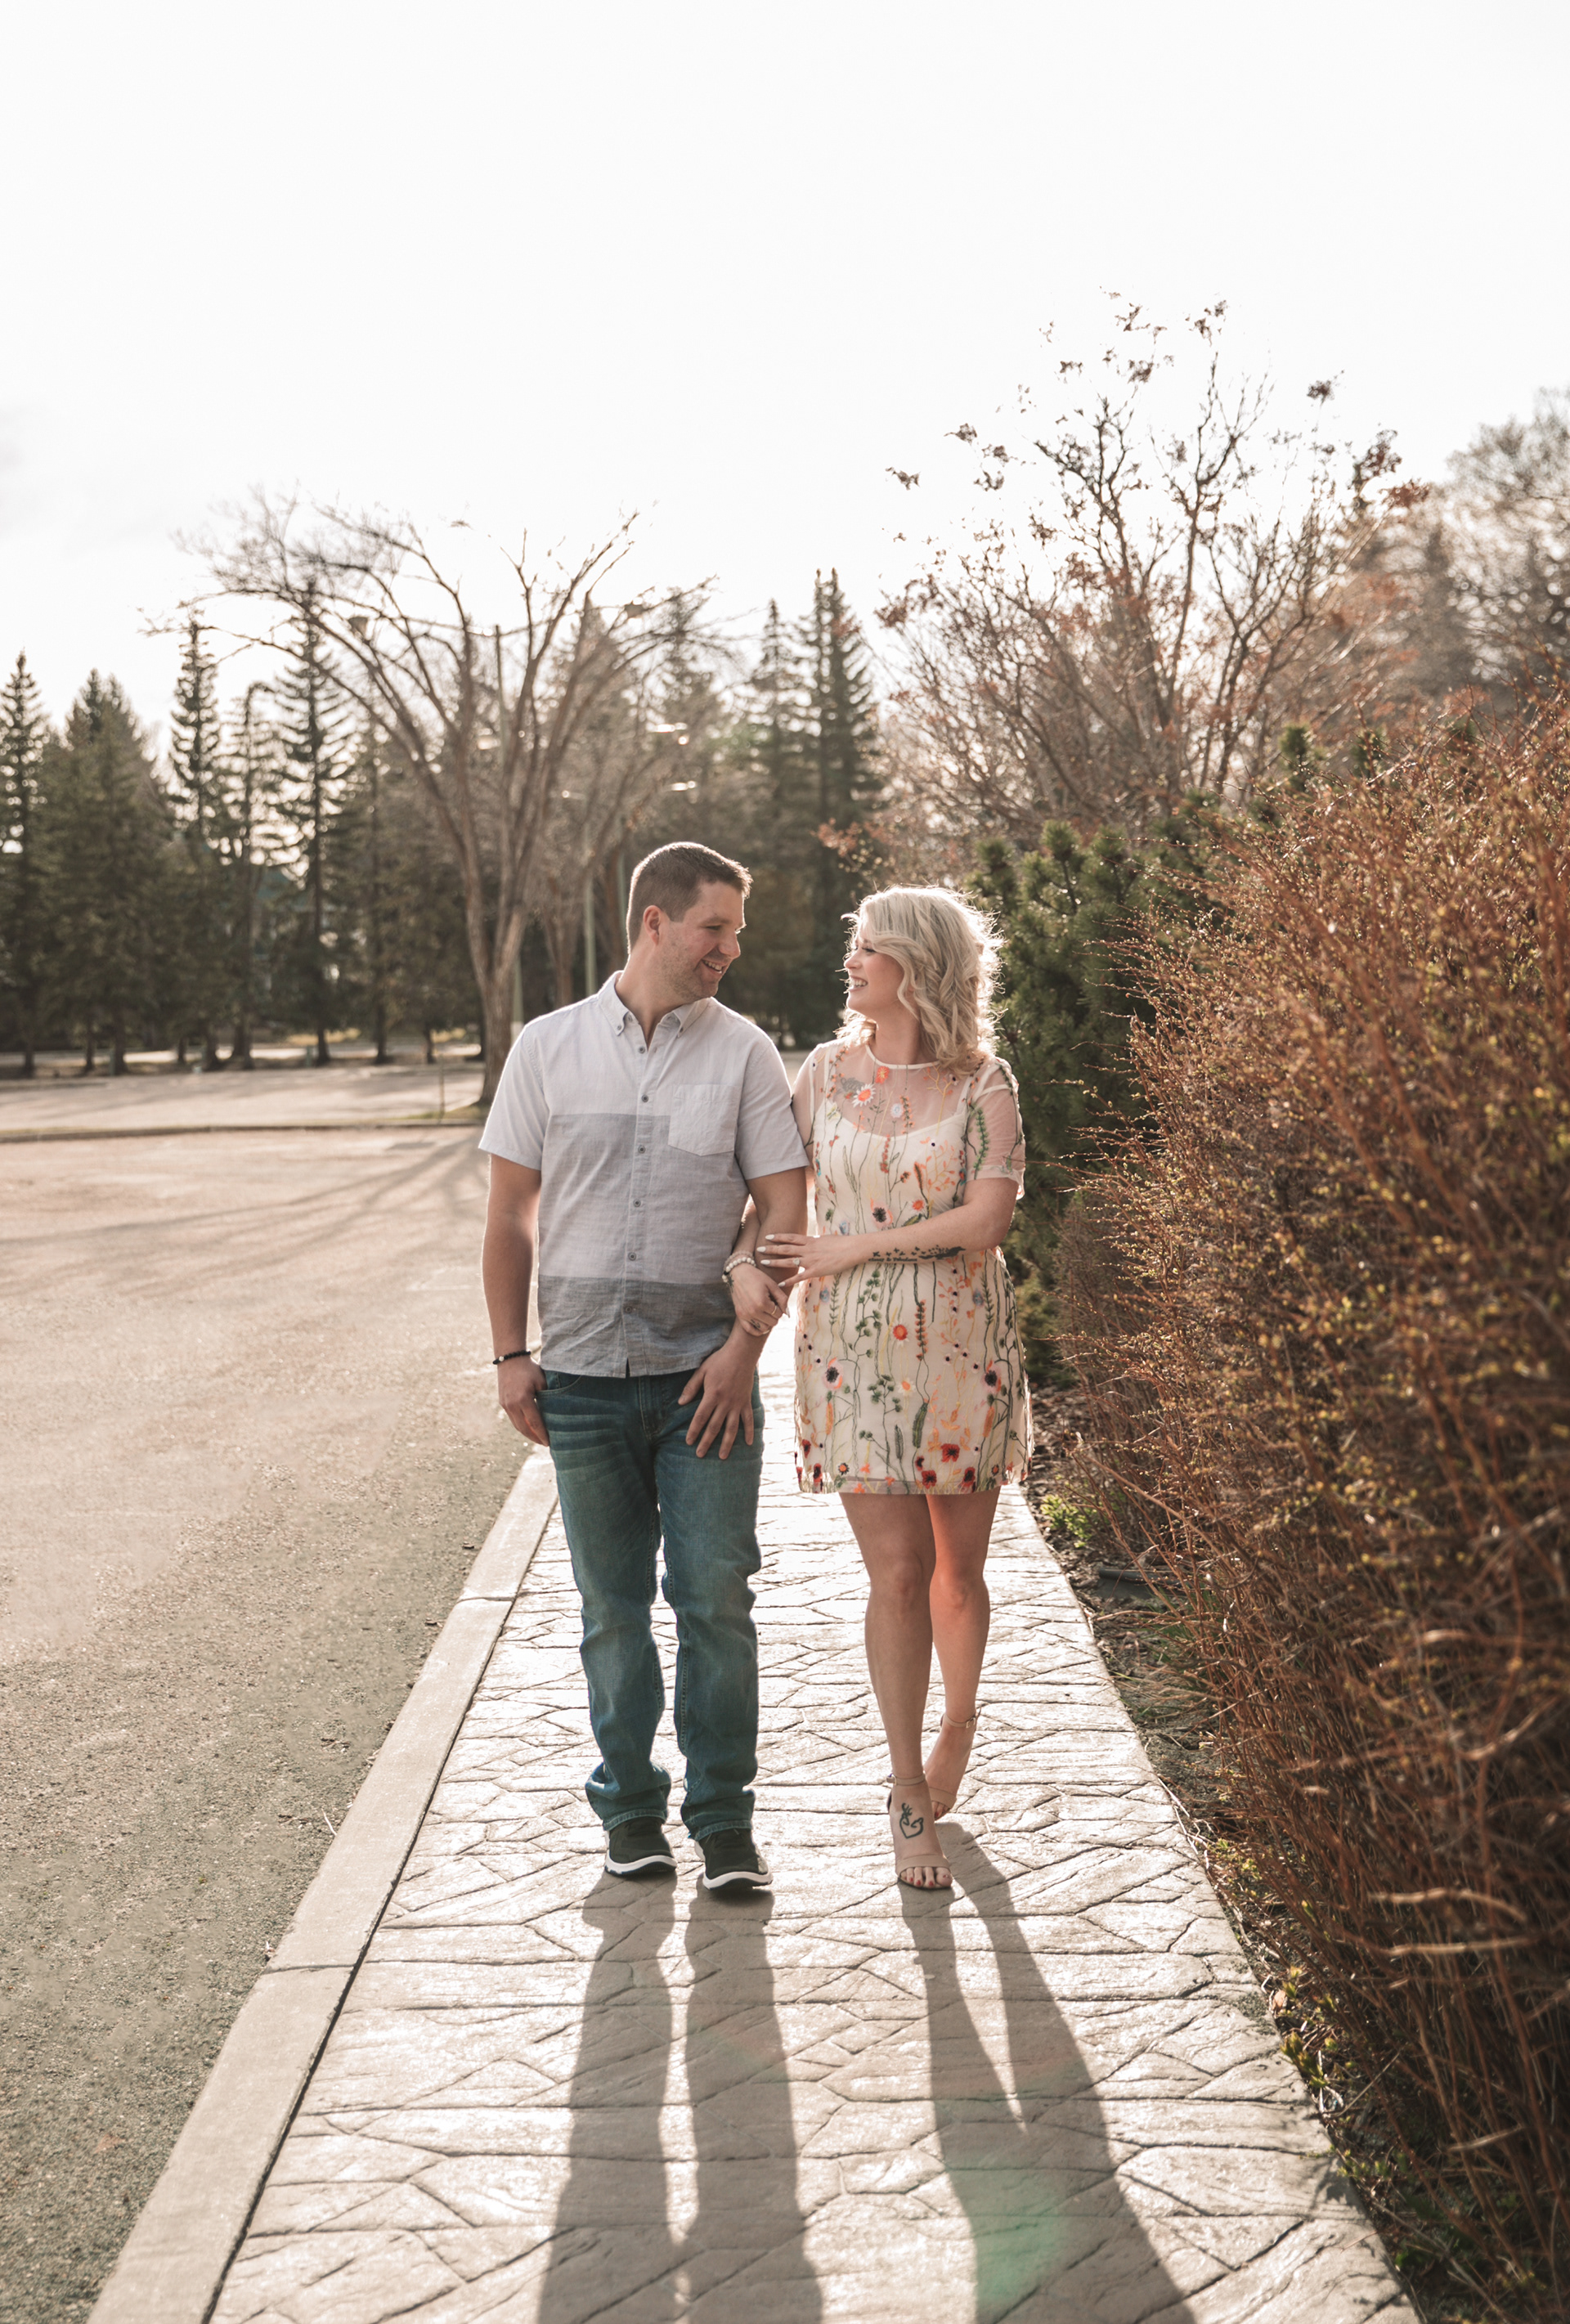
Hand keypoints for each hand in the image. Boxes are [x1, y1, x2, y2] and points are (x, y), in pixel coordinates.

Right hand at [496, 1353, 548, 1445]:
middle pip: (524, 1428)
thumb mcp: (542, 1382)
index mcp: (523, 1400)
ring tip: (537, 1439)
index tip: (549, 1443)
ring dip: (527, 1434)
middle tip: (545, 1444)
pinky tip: (529, 1428)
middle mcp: (512, 1405)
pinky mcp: (502, 1403)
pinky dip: (521, 1425)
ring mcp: (505, 1405)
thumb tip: (556, 1413)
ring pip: (517, 1425)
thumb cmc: (530, 1369)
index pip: (535, 1423)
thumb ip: (547, 1398)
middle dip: (535, 1438)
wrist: (510, 1359)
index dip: (542, 1434)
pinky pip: (513, 1419)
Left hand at [677, 1331, 759, 1457]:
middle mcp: (725, 1403)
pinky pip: (748, 1420)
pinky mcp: (746, 1402)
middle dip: (706, 1442)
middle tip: (700, 1455)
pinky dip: (749, 1432)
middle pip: (714, 1427)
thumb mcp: (702, 1371)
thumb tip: (680, 1402)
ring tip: (722, 1456)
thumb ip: (691, 1387)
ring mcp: (737, 1404)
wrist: (742, 1353)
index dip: (694, 1431)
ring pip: (732, 1428)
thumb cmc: (720, 1360)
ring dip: (727, 1443)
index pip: (700, 1418)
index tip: (688, 1442)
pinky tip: (748, 1444)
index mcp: (712, 1395)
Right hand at [727, 1261, 787, 1337]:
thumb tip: (788, 1314)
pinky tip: (761, 1322)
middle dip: (775, 1315)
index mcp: (762, 1303)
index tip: (775, 1300)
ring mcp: (745, 1314)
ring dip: (768, 1322)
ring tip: (766, 1312)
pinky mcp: (739, 1315)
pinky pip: (750, 1330)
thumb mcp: (772, 1285)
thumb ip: (782, 1299)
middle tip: (771, 1306)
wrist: (738, 1273)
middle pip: (773, 1322)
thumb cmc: (757, 1277)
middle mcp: (753, 1311)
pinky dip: (758, 1330)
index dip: (780, 1308)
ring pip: (763, 1328)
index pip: (779, 1314)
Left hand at [758, 1230, 867, 1287]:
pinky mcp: (816, 1271)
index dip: (778, 1237)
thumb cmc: (842, 1243)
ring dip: (775, 1262)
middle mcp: (808, 1249)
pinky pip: (799, 1277)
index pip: (791, 1237)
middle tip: (759, 1248)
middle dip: (771, 1249)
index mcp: (810, 1240)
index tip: (768, 1236)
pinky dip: (789, 1281)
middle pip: (786, 1248)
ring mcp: (811, 1260)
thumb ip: (815, 1241)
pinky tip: (780, 1284)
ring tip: (763, 1263)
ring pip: (789, 1261)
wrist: (852, 1249)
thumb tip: (810, 1241)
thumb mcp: (825, 1239)